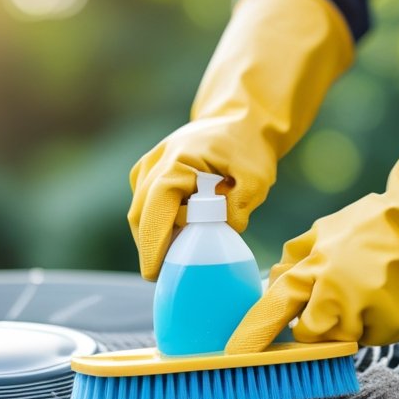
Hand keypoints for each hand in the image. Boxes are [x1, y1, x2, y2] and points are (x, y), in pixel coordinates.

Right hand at [126, 0, 353, 279]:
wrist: (239, 121)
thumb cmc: (248, 148)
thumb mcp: (256, 178)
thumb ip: (239, 207)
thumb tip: (224, 232)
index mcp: (176, 162)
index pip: (155, 211)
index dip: (152, 246)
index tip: (153, 274)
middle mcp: (153, 165)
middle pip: (142, 218)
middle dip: (153, 249)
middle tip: (171, 277)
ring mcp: (146, 169)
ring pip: (142, 216)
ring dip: (157, 238)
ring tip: (180, 258)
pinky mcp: (148, 176)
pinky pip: (147, 209)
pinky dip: (159, 227)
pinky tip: (180, 238)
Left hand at [226, 62, 398, 351]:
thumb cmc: (369, 224)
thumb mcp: (320, 234)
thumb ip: (293, 263)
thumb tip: (273, 286)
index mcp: (312, 274)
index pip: (270, 314)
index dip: (251, 337)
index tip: (232, 354)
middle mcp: (336, 301)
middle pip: (309, 338)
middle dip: (312, 325)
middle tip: (332, 295)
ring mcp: (368, 318)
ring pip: (343, 340)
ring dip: (346, 322)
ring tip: (365, 286)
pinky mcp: (396, 329)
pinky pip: (374, 337)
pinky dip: (374, 322)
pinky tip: (385, 293)